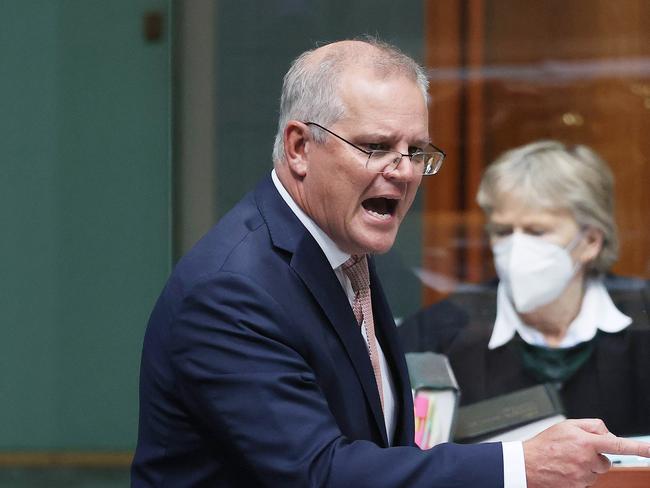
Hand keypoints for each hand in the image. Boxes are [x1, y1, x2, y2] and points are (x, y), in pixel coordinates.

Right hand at [523, 418, 649, 487]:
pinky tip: (565, 469)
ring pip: (596, 472)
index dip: (639, 448)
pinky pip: (587, 481)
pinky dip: (579, 476)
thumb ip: (591, 426)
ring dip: (587, 467)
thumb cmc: (544, 444)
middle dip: (596, 456)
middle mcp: (586, 460)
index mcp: (585, 441)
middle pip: (606, 460)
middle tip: (577, 452)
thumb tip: (608, 434)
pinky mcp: (578, 486)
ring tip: (567, 460)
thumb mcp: (566, 425)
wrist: (526, 465)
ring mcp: (583, 475)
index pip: (618, 444)